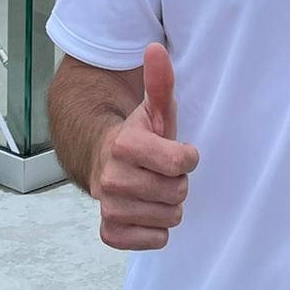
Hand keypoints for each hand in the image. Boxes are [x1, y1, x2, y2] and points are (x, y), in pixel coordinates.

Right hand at [93, 42, 198, 251]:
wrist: (102, 163)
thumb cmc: (139, 137)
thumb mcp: (153, 110)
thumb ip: (159, 82)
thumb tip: (155, 48)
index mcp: (124, 145)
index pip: (180, 162)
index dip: (187, 157)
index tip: (178, 152)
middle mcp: (111, 178)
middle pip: (177, 193)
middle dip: (177, 183)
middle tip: (162, 172)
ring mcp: (109, 207)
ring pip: (169, 218)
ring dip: (168, 206)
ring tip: (154, 190)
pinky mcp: (110, 232)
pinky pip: (153, 240)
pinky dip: (156, 230)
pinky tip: (147, 212)